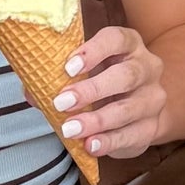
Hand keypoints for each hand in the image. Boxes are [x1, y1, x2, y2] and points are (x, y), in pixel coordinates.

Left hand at [54, 25, 169, 158]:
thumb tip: (32, 92)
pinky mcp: (151, 127)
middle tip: (62, 102)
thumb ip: (56, 78)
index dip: (94, 51)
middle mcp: (147, 67)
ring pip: (128, 109)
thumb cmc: (100, 81)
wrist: (135, 111)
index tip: (68, 67)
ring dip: (96, 120)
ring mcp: (152, 98)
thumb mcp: (82, 73)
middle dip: (92, 90)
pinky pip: (132, 135)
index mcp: (129, 45)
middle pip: (125, 75)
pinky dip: (108, 141)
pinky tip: (90, 145)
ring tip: (70, 129)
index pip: (116, 39)